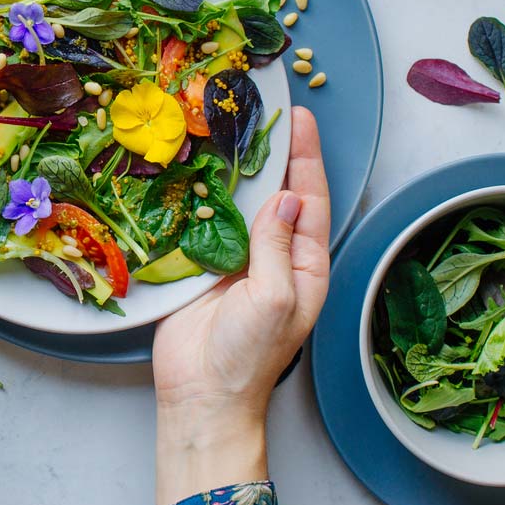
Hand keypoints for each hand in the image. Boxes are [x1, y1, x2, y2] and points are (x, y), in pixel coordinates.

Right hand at [151, 106, 330, 504]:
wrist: (201, 395)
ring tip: (229, 127)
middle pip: (278, 192)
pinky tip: (195, 168)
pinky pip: (206, 220)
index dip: (305, 157)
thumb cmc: (248, 356)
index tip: (299, 118)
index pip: (310, 198)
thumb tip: (282, 195)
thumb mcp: (274, 298)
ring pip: (242, 202)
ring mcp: (238, 259)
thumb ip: (276, 245)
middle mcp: (275, 256)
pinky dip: (203, 194)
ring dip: (237, 168)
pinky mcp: (203, 264)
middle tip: (263, 109)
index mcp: (305, 264)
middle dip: (274, 152)